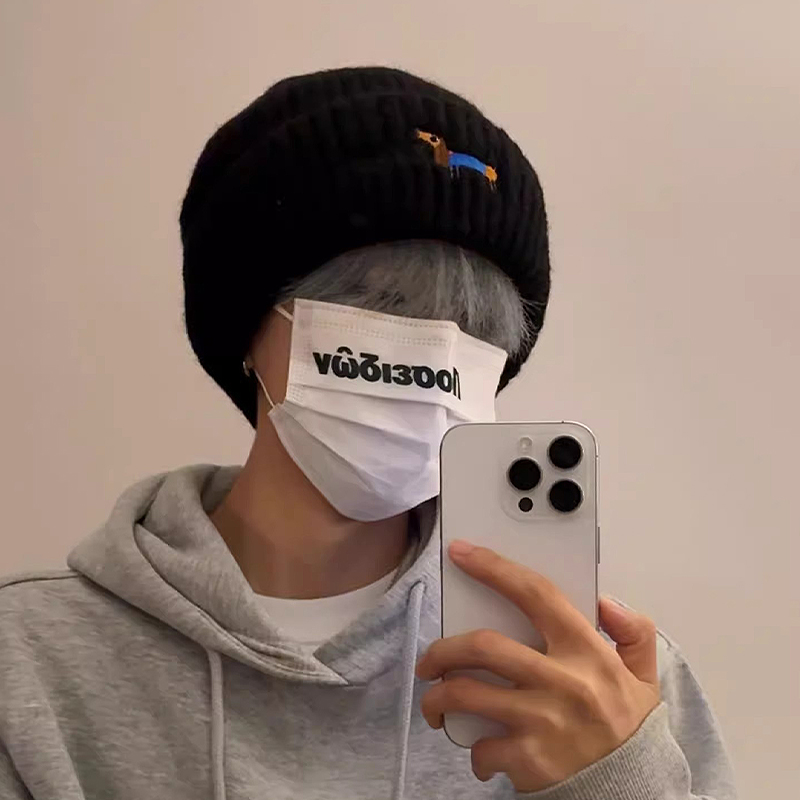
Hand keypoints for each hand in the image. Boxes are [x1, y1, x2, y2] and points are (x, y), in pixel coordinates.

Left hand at [415, 540, 660, 793]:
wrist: (634, 793)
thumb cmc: (628, 730)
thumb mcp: (643, 676)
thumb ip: (632, 631)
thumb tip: (604, 600)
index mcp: (587, 652)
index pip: (535, 594)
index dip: (494, 568)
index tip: (463, 553)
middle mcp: (563, 682)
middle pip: (483, 646)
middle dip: (443, 649)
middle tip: (429, 660)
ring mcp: (544, 722)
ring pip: (467, 695)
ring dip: (438, 698)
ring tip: (435, 702)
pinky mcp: (530, 761)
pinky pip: (480, 748)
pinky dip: (472, 750)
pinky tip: (480, 750)